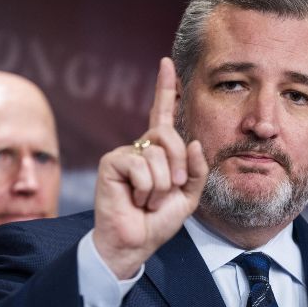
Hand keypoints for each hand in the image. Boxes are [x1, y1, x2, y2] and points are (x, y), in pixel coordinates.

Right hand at [92, 57, 207, 278]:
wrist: (135, 242)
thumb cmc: (157, 221)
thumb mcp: (188, 197)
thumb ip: (196, 171)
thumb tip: (194, 143)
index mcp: (160, 152)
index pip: (163, 115)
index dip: (165, 89)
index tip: (167, 63)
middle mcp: (142, 147)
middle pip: (168, 134)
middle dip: (178, 164)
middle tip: (172, 189)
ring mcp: (125, 153)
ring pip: (157, 155)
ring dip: (161, 185)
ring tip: (147, 200)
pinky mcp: (111, 162)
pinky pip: (140, 165)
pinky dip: (146, 188)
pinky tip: (135, 199)